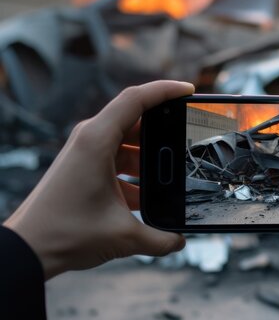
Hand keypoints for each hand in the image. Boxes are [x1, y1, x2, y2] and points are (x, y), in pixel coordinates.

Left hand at [3, 80, 193, 279]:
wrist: (27, 249)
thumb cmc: (65, 233)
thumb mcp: (123, 236)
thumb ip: (160, 239)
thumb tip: (180, 240)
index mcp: (97, 140)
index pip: (136, 99)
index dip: (166, 90)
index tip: (189, 90)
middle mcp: (90, 139)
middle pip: (135, 119)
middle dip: (164, 128)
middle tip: (189, 137)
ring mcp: (85, 152)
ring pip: (128, 141)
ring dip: (150, 154)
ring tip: (172, 171)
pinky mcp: (84, 167)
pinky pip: (118, 158)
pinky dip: (136, 170)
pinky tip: (149, 193)